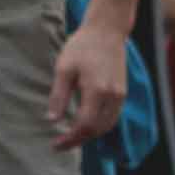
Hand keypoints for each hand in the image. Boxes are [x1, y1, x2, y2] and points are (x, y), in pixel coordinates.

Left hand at [45, 6, 130, 149]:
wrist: (107, 30)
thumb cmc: (82, 46)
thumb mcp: (64, 69)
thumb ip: (58, 96)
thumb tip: (52, 120)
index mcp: (97, 90)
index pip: (84, 126)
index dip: (70, 139)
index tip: (55, 144)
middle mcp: (113, 96)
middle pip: (97, 130)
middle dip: (79, 140)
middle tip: (61, 143)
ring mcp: (121, 95)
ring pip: (107, 126)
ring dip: (90, 135)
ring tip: (72, 136)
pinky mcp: (123, 92)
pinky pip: (112, 117)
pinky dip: (100, 126)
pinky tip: (86, 124)